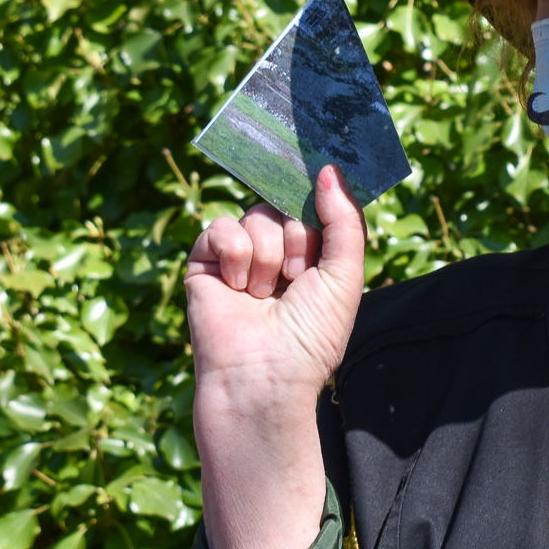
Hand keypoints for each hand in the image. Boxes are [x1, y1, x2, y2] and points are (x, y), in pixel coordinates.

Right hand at [183, 166, 364, 548]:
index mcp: (311, 253)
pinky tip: (238, 286)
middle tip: (294, 275)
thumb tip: (330, 168)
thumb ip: (344, 221)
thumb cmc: (311, 337)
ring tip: (264, 294)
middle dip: (296, 238)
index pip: (314, 203)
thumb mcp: (344, 276)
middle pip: (285, 204)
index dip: (317, 200)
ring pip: (255, 215)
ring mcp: (238, 255)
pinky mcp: (204, 262)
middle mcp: (275, 250)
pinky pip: (220, 226)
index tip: (322, 186)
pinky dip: (234, 254)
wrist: (264, 379)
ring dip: (267, 255)